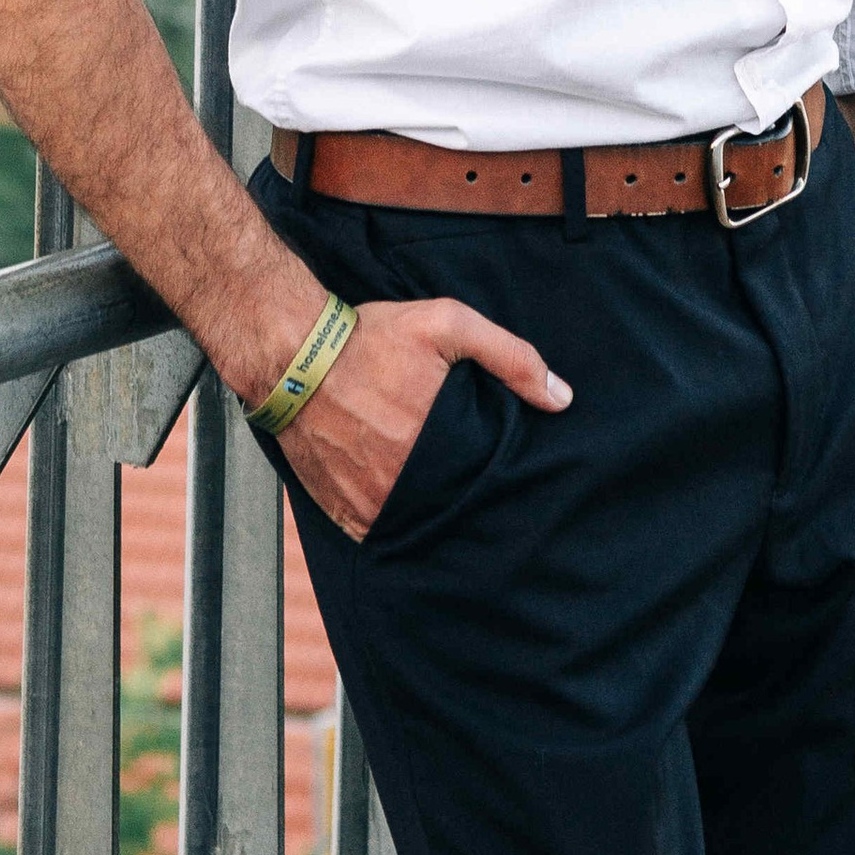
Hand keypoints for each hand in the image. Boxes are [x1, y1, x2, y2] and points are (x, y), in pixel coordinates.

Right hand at [277, 297, 569, 541]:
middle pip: (451, 506)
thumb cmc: (371, 337)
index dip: (493, 477)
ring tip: (430, 489)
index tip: (496, 469)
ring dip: (424, 510)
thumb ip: (511, 357)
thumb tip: (562, 399)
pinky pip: (373, 530)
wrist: (292, 352)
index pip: (485, 482)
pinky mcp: (338, 508)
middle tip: (462, 477)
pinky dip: (387, 519)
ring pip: (414, 522)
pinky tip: (395, 499)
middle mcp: (403, 483)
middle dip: (460, 494)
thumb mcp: (449, 324)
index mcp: (439, 445)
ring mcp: (368, 500)